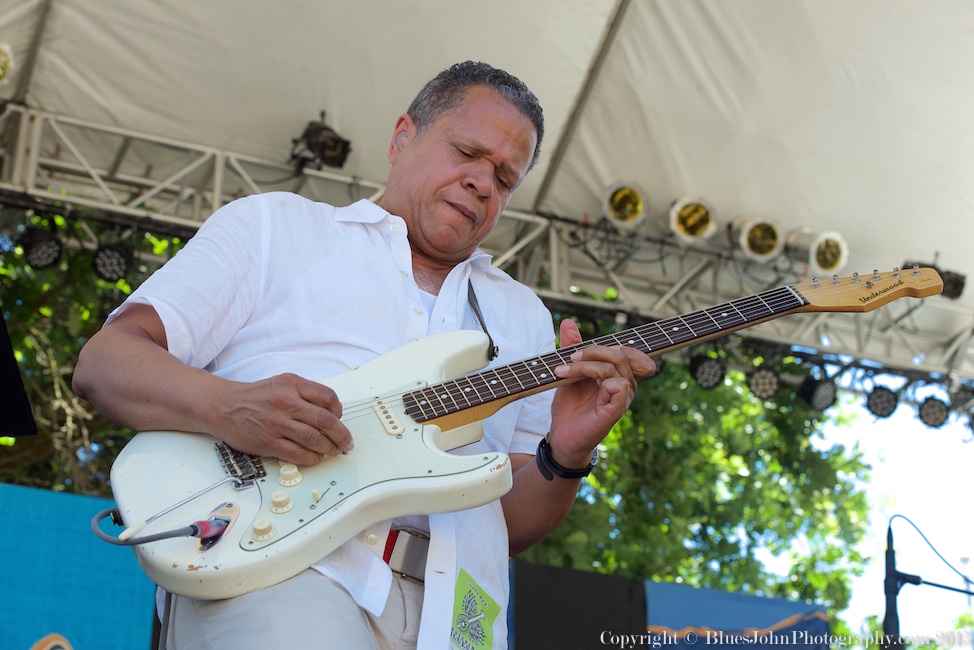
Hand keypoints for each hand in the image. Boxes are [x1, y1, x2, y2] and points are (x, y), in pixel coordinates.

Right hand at [208, 373, 352, 465]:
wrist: (223, 406)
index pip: (328, 397)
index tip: (340, 419)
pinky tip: (316, 457)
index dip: (339, 411)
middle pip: (326, 420)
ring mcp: (277, 423)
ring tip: (335, 451)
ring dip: (330, 448)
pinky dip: (313, 458)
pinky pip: (298, 454)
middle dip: (342, 434)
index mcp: (292, 384)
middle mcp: (286, 402)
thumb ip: (306, 393)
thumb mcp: (282, 383)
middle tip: (347, 442)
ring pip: (315, 439)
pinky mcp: (268, 442)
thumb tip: (332, 413)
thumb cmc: (256, 396)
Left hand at [547, 319, 654, 467]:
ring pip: (615, 366)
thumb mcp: (569, 371)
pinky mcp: (616, 409)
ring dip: (585, 364)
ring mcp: (623, 398)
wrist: (562, 436)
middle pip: (621, 353)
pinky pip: (618, 384)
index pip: (629, 350)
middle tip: (569, 356)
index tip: (578, 349)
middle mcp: (627, 385)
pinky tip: (573, 381)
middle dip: (593, 350)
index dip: (611, 343)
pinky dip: (594, 377)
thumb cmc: (570, 406)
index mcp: (620, 375)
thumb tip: (568, 322)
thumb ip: (572, 347)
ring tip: (562, 370)